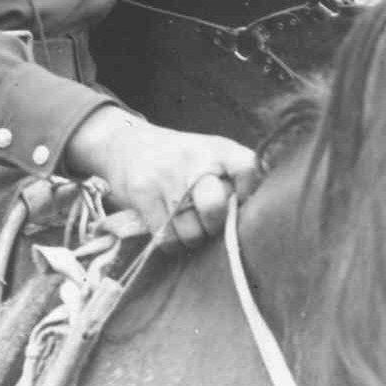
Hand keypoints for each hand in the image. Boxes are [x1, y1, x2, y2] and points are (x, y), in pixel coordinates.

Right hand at [65, 106, 254, 248]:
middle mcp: (192, 158)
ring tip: (187, 226)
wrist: (125, 143)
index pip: (247, 168)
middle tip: (208, 224)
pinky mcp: (142, 192)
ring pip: (190, 232)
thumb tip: (260, 220)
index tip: (239, 204)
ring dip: (191, 238)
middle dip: (214, 226)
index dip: (249, 193)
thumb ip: (234, 179)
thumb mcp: (209, 155)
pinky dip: (171, 242)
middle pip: (215, 207)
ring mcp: (165, 175)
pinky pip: (166, 237)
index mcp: (217, 148)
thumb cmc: (179, 159)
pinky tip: (169, 229)